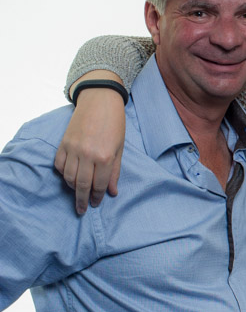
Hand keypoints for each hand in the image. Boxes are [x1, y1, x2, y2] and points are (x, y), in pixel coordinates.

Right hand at [55, 76, 126, 214]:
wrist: (99, 101)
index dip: (96, 197)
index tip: (95, 204)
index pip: (98, 185)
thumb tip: (112, 192)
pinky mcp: (63, 143)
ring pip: (69, 177)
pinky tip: (70, 177)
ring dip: (73, 188)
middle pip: (82, 185)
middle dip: (82, 200)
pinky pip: (60, 165)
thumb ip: (114, 172)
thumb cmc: (114, 125)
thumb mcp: (119, 149)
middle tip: (81, 210)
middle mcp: (87, 155)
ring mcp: (73, 149)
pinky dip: (63, 174)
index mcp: (104, 157)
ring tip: (78, 193)